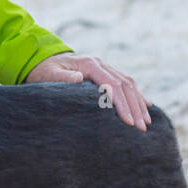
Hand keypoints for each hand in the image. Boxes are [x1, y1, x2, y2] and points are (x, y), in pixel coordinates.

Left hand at [25, 52, 151, 131]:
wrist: (41, 59)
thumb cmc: (43, 70)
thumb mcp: (48, 74)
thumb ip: (62, 77)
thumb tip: (78, 77)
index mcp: (89, 63)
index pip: (113, 85)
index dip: (122, 104)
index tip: (128, 122)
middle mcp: (100, 63)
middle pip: (125, 85)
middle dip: (135, 107)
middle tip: (141, 128)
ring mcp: (104, 66)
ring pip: (129, 84)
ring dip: (139, 103)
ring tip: (146, 122)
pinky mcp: (104, 72)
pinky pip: (125, 82)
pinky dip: (137, 95)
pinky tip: (146, 106)